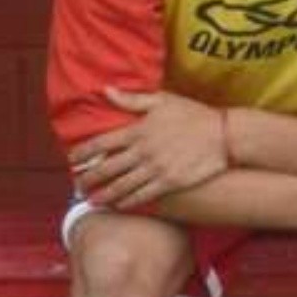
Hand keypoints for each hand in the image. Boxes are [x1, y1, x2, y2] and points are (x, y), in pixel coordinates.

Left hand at [70, 88, 228, 209]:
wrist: (225, 135)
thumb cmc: (194, 115)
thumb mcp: (163, 100)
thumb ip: (132, 98)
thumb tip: (106, 90)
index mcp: (138, 130)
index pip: (100, 143)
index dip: (82, 153)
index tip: (72, 160)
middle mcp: (143, 151)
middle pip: (106, 168)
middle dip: (87, 179)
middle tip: (78, 185)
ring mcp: (156, 168)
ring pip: (121, 186)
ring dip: (103, 195)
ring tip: (92, 200)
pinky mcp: (170, 182)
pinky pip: (142, 196)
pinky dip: (127, 202)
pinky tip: (118, 205)